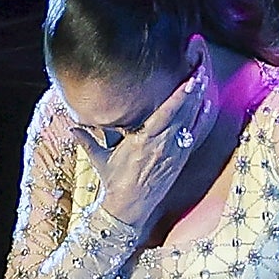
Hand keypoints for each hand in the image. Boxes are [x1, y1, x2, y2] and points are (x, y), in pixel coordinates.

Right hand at [70, 62, 216, 233]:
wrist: (128, 209)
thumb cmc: (114, 182)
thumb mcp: (100, 159)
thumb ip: (87, 140)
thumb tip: (71, 127)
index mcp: (143, 141)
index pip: (165, 114)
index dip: (179, 97)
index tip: (189, 80)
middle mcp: (162, 145)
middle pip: (183, 113)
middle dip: (193, 91)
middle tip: (201, 69)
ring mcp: (173, 153)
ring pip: (191, 121)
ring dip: (199, 100)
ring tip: (205, 78)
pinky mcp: (179, 161)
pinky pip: (194, 136)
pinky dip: (201, 119)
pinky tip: (207, 104)